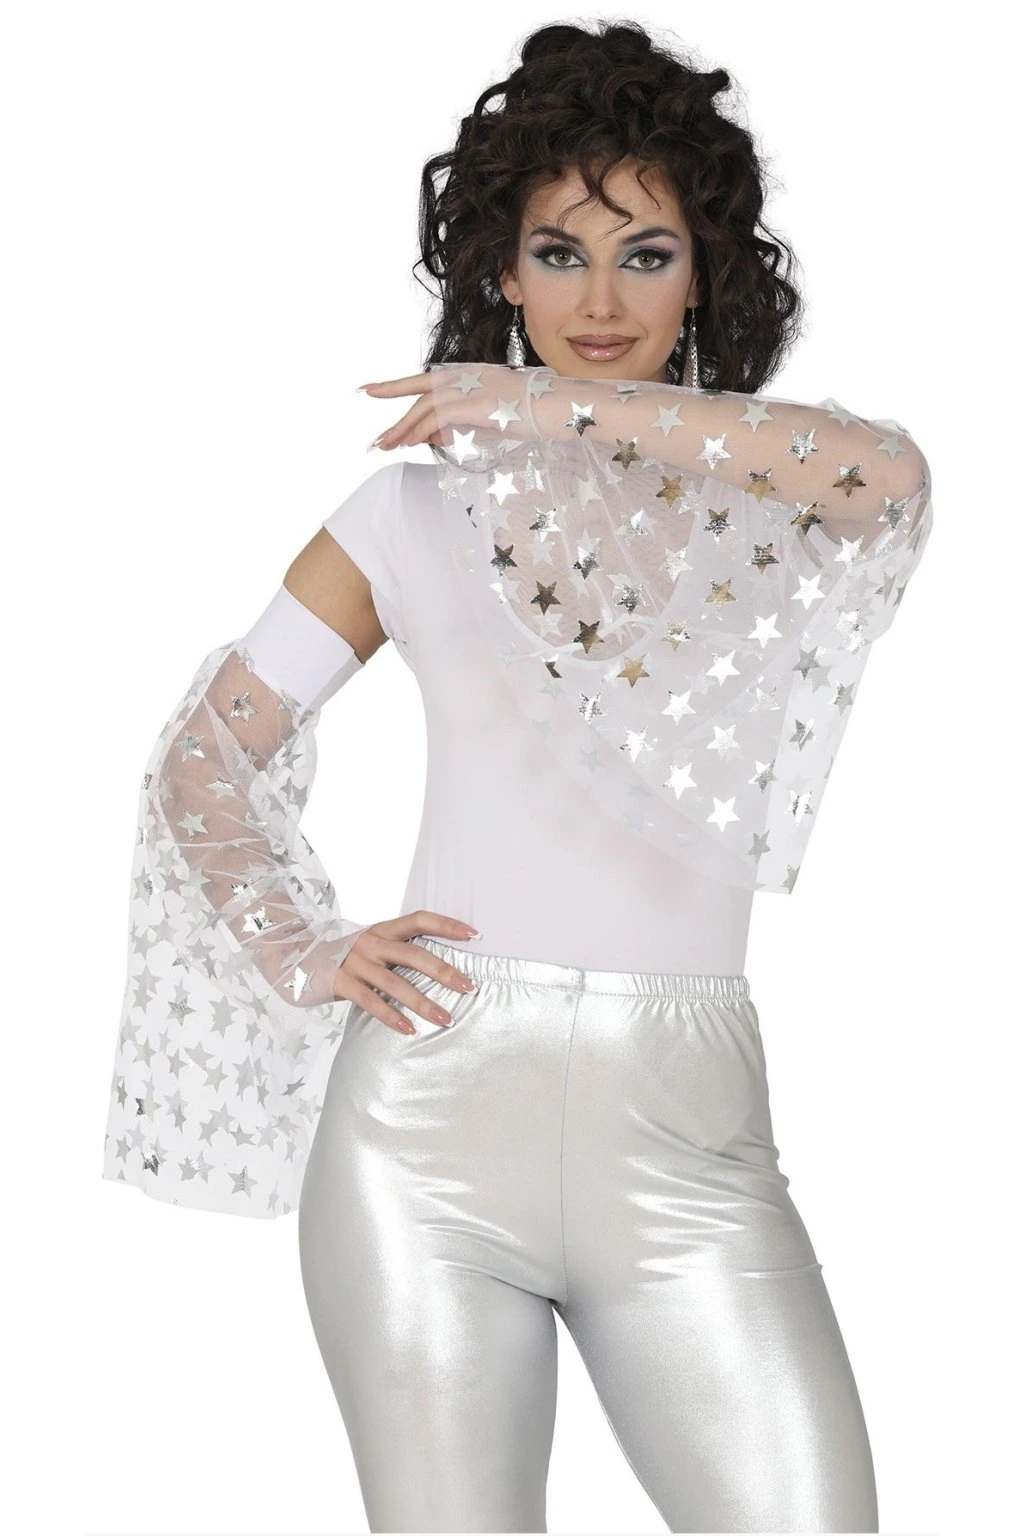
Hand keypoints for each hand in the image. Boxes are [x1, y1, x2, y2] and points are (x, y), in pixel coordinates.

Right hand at [332, 909, 478, 1033]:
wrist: (294, 956)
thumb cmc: (344, 956)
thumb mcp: (371, 946)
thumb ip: (397, 952)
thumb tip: (440, 969)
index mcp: (383, 929)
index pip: (419, 919)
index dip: (447, 924)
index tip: (474, 934)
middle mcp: (370, 941)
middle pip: (414, 954)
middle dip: (444, 971)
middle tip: (469, 987)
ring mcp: (354, 962)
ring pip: (395, 983)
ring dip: (423, 1002)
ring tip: (446, 1019)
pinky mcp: (339, 982)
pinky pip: (370, 1001)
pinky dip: (391, 1017)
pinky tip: (410, 1030)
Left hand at [359, 365, 531, 452]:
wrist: (555, 406)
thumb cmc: (530, 413)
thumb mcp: (486, 421)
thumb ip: (456, 426)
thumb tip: (429, 435)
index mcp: (466, 375)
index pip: (422, 380)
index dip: (394, 386)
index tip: (369, 390)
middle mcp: (461, 376)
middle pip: (417, 395)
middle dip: (396, 420)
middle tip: (378, 441)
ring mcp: (466, 387)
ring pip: (423, 408)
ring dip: (403, 430)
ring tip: (387, 447)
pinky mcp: (471, 402)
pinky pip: (436, 418)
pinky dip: (420, 430)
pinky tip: (410, 444)